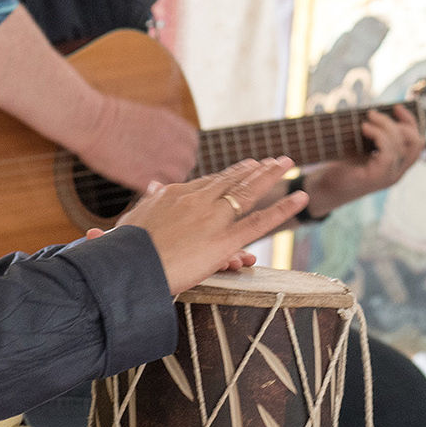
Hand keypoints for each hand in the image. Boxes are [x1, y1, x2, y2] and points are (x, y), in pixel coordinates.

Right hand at [75, 94, 198, 192]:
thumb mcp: (150, 116)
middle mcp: (173, 144)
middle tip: (159, 167)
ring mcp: (161, 162)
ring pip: (178, 179)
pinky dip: (153, 189)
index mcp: (174, 125)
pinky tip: (140, 181)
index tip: (169, 152)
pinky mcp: (146, 178)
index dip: (181, 149)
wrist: (93, 123)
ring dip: (167, 179)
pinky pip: (160, 190)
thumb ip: (166, 131)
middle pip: (188, 162)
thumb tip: (170, 145)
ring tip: (150, 175)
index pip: (192, 143)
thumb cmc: (112, 117)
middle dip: (176, 165)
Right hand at [115, 157, 305, 294]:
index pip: (207, 183)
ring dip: (269, 175)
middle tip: (269, 160)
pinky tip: (301, 197)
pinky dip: (283, 208)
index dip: (227, 176)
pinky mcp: (225, 239)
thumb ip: (150, 199)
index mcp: (175, 194)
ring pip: (247, 191)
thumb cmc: (125, 249)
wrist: (128, 266)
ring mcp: (212, 217)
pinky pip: (260, 222)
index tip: (242, 168)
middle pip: (231, 180)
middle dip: (252, 169)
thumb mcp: (134, 218)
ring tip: (286, 162)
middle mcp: (197, 200)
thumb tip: (154, 184)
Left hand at [297, 104, 423, 218]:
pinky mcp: (376, 179)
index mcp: (397, 164)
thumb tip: (377, 111)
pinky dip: (378, 136)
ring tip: (366, 120)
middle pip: (415, 143)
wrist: (324, 187)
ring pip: (400, 146)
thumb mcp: (361, 146)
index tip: (396, 107)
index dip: (411, 122)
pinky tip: (364, 128)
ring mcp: (388, 177)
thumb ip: (375, 135)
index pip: (417, 142)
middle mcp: (397, 172)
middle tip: (373, 114)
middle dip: (398, 123)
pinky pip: (388, 155)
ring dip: (385, 126)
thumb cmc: (341, 165)